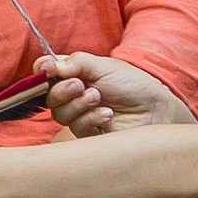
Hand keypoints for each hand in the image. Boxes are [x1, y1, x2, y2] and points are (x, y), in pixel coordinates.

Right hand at [42, 50, 194, 138]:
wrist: (154, 110)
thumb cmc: (133, 85)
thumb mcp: (105, 66)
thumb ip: (76, 63)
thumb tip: (50, 66)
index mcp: (76, 74)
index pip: (48, 72)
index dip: (43, 70)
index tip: (47, 68)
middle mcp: (74, 95)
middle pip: (49, 96)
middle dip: (62, 89)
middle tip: (80, 85)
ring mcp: (80, 116)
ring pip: (60, 114)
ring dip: (78, 104)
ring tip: (99, 98)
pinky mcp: (88, 135)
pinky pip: (76, 128)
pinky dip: (90, 118)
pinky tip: (107, 114)